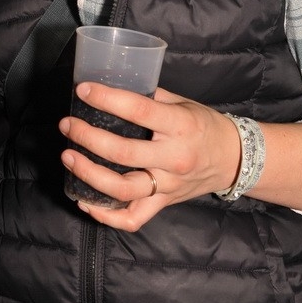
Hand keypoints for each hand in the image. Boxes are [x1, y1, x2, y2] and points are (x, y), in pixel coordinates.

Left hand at [58, 82, 240, 231]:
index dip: (107, 100)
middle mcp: (174, 158)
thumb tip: (110, 84)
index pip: (139, 111)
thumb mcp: (182, 103)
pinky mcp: (164, 203)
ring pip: (123, 189)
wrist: (234, 159)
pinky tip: (84, 201)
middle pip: (123, 153)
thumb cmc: (204, 125)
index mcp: (180, 126)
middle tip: (67, 125)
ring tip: (68, 158)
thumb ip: (149, 96)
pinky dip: (106, 215)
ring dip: (89, 174)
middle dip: (88, 138)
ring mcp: (169, 186)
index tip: (84, 90)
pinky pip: (133, 218)